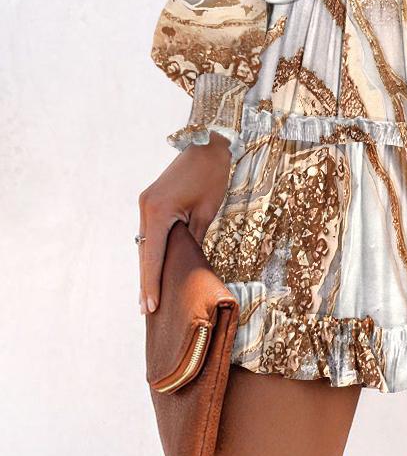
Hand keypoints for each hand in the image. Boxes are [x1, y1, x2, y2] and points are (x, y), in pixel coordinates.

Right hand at [137, 131, 231, 314]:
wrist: (208, 144)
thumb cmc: (212, 176)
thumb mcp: (206, 212)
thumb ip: (193, 239)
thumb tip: (187, 264)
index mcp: (159, 211)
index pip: (153, 255)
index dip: (152, 283)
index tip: (149, 307)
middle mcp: (146, 207)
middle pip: (145, 252)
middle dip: (147, 280)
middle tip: (146, 310)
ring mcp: (146, 202)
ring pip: (145, 243)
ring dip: (148, 266)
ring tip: (149, 296)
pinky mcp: (151, 199)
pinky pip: (149, 231)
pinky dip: (152, 249)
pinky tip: (154, 266)